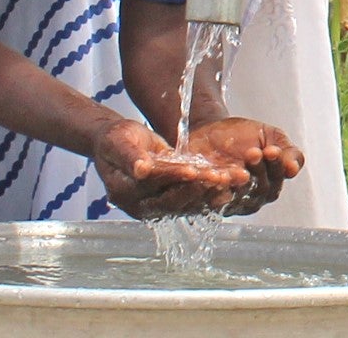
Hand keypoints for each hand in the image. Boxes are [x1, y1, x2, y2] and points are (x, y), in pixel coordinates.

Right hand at [90, 119, 249, 217]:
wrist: (117, 145)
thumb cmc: (114, 140)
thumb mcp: (117, 142)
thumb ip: (129, 156)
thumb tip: (141, 169)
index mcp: (124, 192)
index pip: (153, 185)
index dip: (173, 176)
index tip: (192, 169)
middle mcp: (140, 206)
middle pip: (173, 199)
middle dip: (199, 187)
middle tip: (221, 177)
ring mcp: (156, 207)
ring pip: (187, 202)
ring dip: (212, 191)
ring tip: (233, 179)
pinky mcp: (170, 202)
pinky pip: (193, 199)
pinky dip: (212, 191)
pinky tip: (230, 181)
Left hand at [183, 117, 303, 215]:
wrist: (210, 129)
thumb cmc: (243, 136)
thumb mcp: (270, 137)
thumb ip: (287, 151)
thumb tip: (294, 168)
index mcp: (268, 186)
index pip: (275, 180)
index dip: (275, 166)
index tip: (271, 150)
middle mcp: (247, 198)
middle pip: (256, 190)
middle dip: (256, 171)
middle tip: (253, 152)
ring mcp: (224, 199)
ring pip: (230, 196)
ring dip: (230, 183)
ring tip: (233, 169)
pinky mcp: (199, 195)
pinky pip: (202, 194)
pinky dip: (203, 183)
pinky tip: (203, 172)